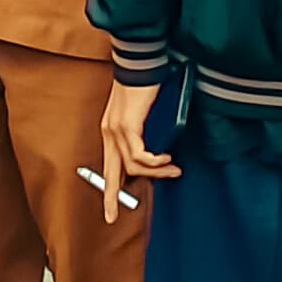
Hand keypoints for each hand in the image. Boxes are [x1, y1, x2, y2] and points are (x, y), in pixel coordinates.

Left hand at [98, 81, 178, 221]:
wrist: (140, 64)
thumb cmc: (144, 86)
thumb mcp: (141, 115)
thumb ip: (144, 133)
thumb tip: (158, 151)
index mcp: (110, 131)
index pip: (108, 166)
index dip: (109, 188)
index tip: (110, 208)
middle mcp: (109, 133)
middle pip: (110, 174)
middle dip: (110, 198)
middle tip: (111, 217)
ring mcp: (117, 130)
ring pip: (133, 166)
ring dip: (156, 172)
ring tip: (173, 170)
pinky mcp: (128, 126)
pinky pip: (140, 156)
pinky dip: (155, 162)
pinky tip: (166, 160)